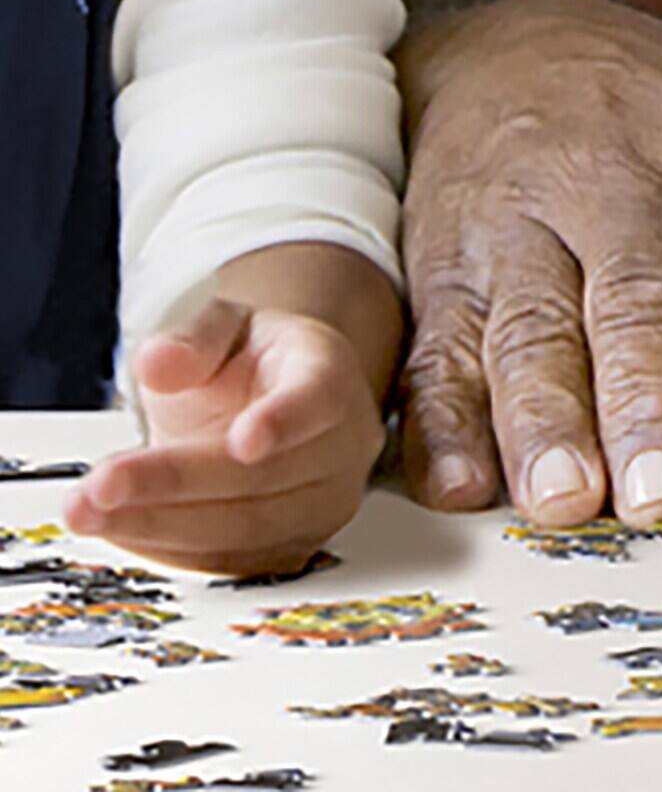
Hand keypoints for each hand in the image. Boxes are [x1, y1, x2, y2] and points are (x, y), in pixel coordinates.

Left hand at [62, 298, 383, 575]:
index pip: (318, 398)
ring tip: (89, 511)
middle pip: (266, 476)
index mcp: (329, 374)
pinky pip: (233, 562)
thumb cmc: (251, 364)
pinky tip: (119, 529)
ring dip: (160, 524)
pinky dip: (168, 549)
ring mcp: (325, 502)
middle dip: (176, 482)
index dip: (283, 420)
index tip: (242, 440)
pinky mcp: (295, 547)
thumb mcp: (223, 329)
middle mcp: (343, 444)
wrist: (272, 404)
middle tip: (102, 484)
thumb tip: (157, 362)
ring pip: (246, 529)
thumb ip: (194, 339)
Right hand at [397, 0, 661, 530]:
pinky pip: (437, 345)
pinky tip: (462, 482)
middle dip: (648, 400)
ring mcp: (519, 214)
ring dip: (545, 422)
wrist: (521, 44)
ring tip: (564, 500)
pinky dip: (443, 422)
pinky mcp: (439, 256)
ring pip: (531, 325)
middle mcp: (620, 176)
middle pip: (639, 297)